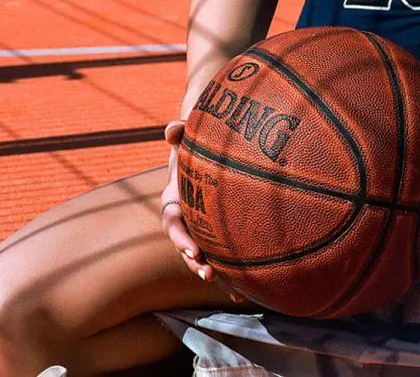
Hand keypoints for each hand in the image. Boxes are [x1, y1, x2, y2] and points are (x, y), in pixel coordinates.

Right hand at [159, 119, 243, 302]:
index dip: (179, 237)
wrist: (206, 152)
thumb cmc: (196, 144)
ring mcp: (200, 228)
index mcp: (174, 200)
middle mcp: (185, 219)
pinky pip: (222, 257)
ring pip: (204, 256)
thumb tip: (173, 128)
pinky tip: (247, 291)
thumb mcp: (187, 138)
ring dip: (214, 274)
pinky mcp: (217, 234)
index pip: (172, 222)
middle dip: (194, 262)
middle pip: (186, 246)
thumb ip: (179, 133)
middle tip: (206, 273)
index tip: (192, 248)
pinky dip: (232, 275)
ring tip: (231, 290)